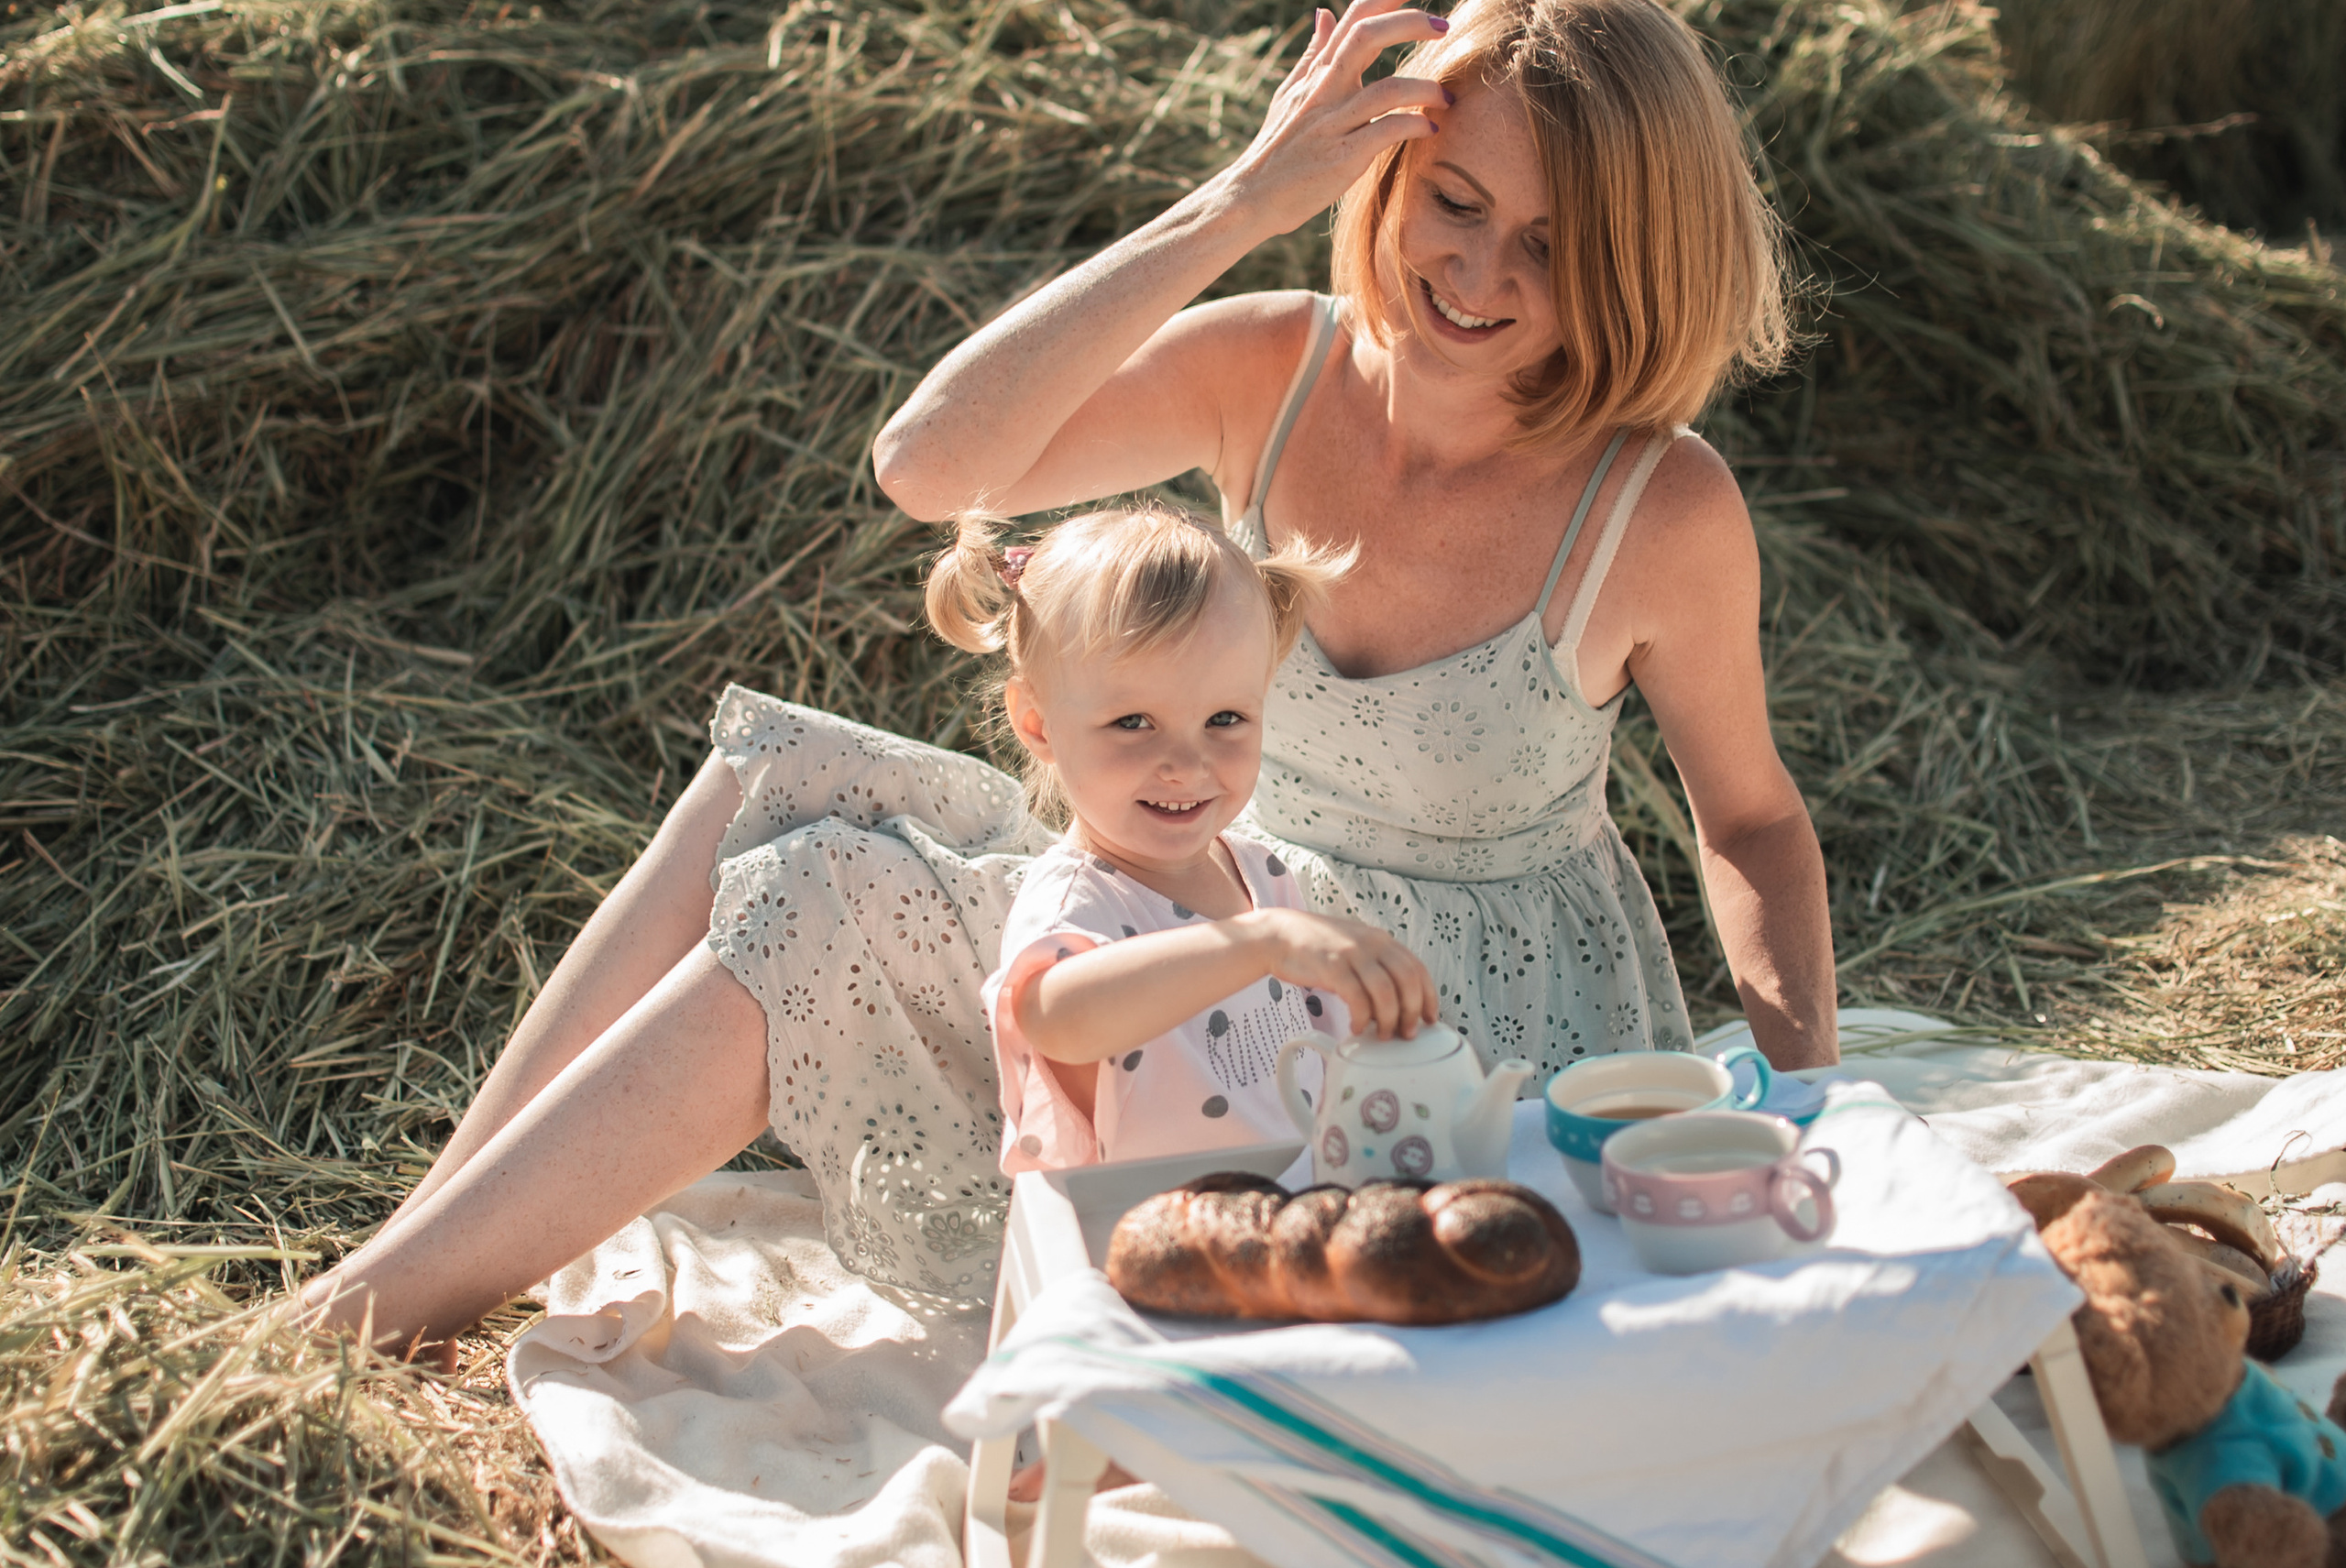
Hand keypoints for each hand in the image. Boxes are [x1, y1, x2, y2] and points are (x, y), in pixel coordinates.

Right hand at [1220, 0, 1452, 235]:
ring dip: (1425, 89)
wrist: (1252, 197)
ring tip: (1446, 99)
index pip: (1352, 20)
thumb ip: (1313, 55)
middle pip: (1366, 37)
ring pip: (1387, 89)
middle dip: (1409, 24)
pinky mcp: (1343, 156)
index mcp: (1317, 74)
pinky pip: (1387, 131)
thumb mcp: (1290, 94)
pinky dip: (1414, 126)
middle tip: (1443, 28)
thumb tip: (1324, 13)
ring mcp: (1333, 123)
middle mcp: (1324, 91)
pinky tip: (1428, 130)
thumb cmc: (1276, 149)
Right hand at [1240, 907, 1437, 1038]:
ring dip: (1388, 1019)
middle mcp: (1372, 944)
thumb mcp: (1355, 949)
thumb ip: (1377, 968)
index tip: (1430, 1019)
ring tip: (1381, 1035)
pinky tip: (1355, 1027)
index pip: (1418, 969)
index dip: (1429, 997)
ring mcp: (1352, 954)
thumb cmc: (1319, 949)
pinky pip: (1356, 998)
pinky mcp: (1332, 966)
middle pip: (1408, 980)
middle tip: (1406, 1033)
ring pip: (1386, 992)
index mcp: (1382, 940)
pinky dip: (1361, 1017)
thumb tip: (1396, 1005)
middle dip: (1412, 1012)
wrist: (1279, 935)